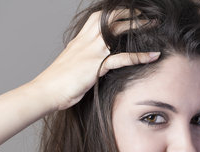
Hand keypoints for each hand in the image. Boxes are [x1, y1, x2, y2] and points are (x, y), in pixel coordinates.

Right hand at [29, 10, 159, 110]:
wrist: (46, 91)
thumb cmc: (57, 82)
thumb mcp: (70, 64)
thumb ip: (82, 58)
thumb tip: (88, 61)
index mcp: (79, 40)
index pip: (98, 18)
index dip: (113, 12)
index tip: (126, 13)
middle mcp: (86, 41)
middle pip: (109, 17)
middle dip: (127, 12)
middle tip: (144, 15)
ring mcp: (92, 51)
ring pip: (117, 30)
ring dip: (137, 26)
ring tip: (153, 24)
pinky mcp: (97, 65)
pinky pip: (122, 59)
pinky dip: (139, 57)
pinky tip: (152, 56)